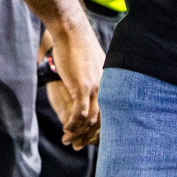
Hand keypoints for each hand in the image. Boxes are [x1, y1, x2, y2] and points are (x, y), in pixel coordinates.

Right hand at [46, 18, 103, 148]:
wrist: (71, 31)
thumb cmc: (78, 46)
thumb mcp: (92, 66)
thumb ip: (95, 79)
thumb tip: (91, 88)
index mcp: (111, 85)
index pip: (109, 115)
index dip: (97, 130)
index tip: (87, 139)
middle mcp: (107, 89)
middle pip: (101, 121)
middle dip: (88, 136)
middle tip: (76, 145)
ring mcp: (96, 88)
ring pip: (90, 120)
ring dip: (78, 132)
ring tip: (67, 139)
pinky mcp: (83, 87)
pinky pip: (80, 113)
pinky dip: (72, 124)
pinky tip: (66, 128)